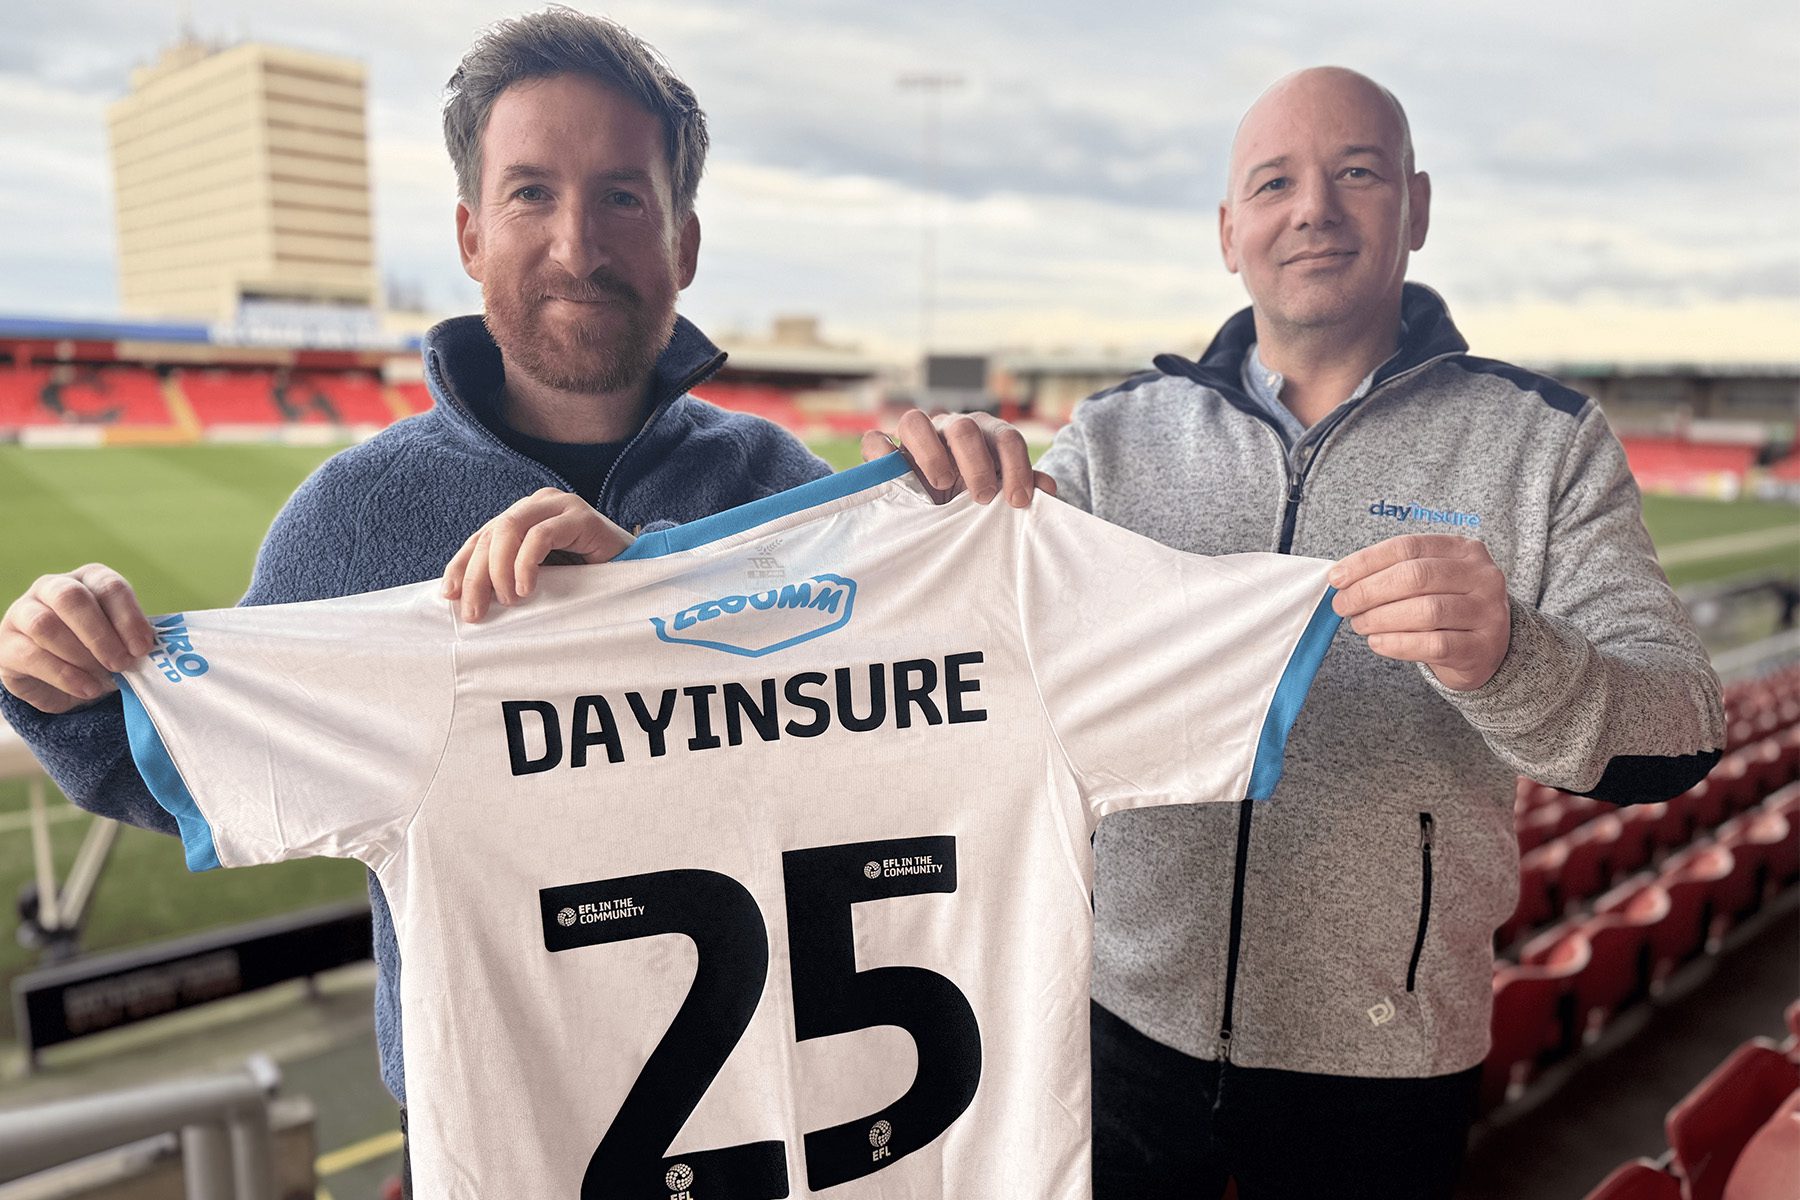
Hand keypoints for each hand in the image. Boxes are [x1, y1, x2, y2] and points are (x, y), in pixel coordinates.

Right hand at [0, 565, 155, 713]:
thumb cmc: (101, 651)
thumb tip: (149, 654)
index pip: (108, 586)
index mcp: (88, 579)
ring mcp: (23, 613)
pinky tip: (87, 689)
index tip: (143, 648)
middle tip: (121, 664)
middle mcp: (52, 588)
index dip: (128, 617)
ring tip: (104, 679)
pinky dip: (64, 676)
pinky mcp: (6, 644)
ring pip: (45, 625)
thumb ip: (132, 641)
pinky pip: (30, 655)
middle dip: (100, 635)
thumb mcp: (122, 641)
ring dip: (80, 655)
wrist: (64, 678)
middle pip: (71, 598)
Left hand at [443, 489, 634, 621]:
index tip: (449, 596)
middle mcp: (537, 505)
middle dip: (477, 575)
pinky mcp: (580, 516)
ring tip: (508, 600)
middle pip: (491, 534)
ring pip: (509, 529)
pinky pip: (541, 535)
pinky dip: (527, 563)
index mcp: (522, 517)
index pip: (481, 537)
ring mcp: (559, 506)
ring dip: (500, 569)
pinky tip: (525, 588)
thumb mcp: (540, 579)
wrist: (637, 573)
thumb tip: (466, 599)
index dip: (461, 565)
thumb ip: (509, 578)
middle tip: (476, 612)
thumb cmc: (587, 581)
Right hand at [861, 409, 1056, 506]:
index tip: (1018, 501)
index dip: (1016, 467)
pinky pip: (875, 440)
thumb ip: (1023, 489)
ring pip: (914, 421)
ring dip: (930, 453)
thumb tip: (1048, 490)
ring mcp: (915, 439)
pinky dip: (881, 455)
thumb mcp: (1000, 497)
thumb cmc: (975, 502)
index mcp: (986, 437)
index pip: (1006, 438)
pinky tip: (897, 482)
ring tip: (941, 485)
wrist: (936, 512)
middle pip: (964, 427)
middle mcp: (950, 430)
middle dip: (977, 462)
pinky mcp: (883, 454)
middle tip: (982, 496)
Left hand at [1328, 534, 1511, 691]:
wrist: (1487, 650)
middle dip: (1369, 591)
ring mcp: (1487, 612)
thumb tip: (1341, 579)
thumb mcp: (1430, 581)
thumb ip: (1394, 572)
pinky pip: (1434, 644)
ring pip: (1425, 611)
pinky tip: (1378, 643)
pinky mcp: (1482, 647)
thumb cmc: (1447, 609)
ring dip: (1381, 618)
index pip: (1407, 547)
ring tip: (1360, 625)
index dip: (1366, 561)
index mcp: (1464, 550)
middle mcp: (1482, 576)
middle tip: (1343, 606)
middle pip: (1415, 576)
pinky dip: (1398, 644)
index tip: (1337, 578)